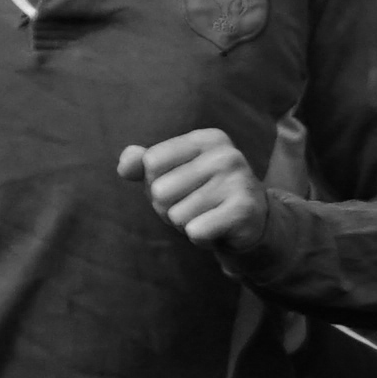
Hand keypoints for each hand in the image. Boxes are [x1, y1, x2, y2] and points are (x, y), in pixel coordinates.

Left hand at [120, 127, 266, 255]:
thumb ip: (142, 164)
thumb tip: (125, 167)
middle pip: (160, 190)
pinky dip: (200, 238)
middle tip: (195, 207)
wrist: (251, 223)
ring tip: (208, 217)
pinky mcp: (244, 211)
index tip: (182, 186)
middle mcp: (226, 155)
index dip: (156, 182)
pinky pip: (195, 231)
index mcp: (207, 139)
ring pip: (176, 215)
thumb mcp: (171, 174)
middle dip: (169, 208)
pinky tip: (217, 230)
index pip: (151, 162)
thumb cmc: (202, 194)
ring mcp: (238, 181)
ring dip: (186, 224)